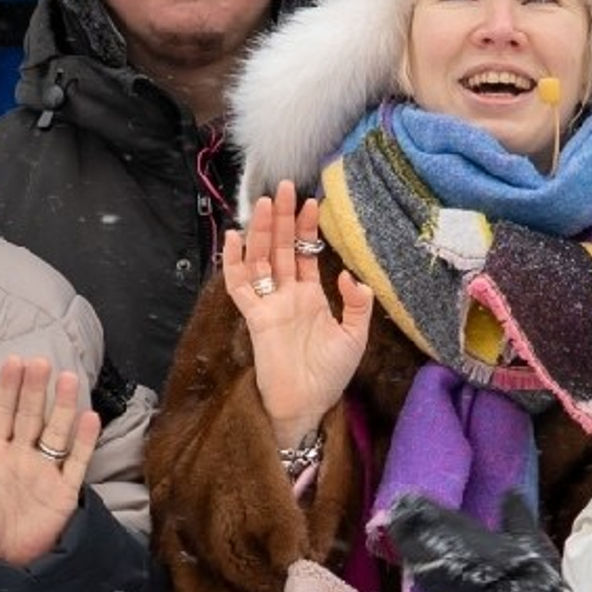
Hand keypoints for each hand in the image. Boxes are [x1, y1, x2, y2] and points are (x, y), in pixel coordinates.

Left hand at [0, 357, 98, 566]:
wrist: (1, 568)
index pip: (1, 413)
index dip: (7, 388)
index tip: (13, 362)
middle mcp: (21, 458)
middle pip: (31, 416)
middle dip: (35, 389)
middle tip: (41, 362)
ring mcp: (44, 473)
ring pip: (56, 433)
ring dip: (63, 406)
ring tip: (69, 379)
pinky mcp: (64, 493)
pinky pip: (76, 462)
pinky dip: (83, 441)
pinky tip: (88, 417)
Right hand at [220, 178, 372, 447]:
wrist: (307, 404)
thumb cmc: (330, 375)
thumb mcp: (355, 336)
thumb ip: (356, 303)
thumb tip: (350, 275)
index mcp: (310, 297)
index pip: (306, 255)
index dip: (308, 229)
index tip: (312, 202)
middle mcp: (287, 296)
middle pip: (282, 249)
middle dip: (284, 219)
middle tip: (284, 187)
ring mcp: (268, 305)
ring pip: (261, 260)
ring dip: (262, 232)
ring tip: (265, 203)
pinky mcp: (254, 318)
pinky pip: (240, 286)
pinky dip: (234, 263)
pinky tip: (234, 238)